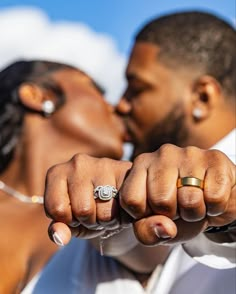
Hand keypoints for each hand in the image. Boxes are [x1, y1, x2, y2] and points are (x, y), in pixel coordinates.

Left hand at [44, 153, 131, 245]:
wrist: (116, 196)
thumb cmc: (87, 208)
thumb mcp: (69, 222)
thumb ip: (59, 230)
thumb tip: (61, 238)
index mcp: (57, 173)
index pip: (57, 209)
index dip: (69, 220)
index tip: (75, 213)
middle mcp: (78, 163)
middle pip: (82, 210)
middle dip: (90, 220)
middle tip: (95, 211)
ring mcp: (102, 164)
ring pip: (104, 212)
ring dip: (108, 220)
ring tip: (108, 209)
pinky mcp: (124, 169)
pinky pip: (125, 206)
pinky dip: (124, 215)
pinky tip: (121, 205)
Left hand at [119, 144, 235, 244]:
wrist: (212, 196)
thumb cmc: (178, 207)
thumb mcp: (155, 224)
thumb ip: (147, 231)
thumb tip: (165, 228)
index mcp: (141, 164)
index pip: (131, 199)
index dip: (144, 215)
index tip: (154, 210)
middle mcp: (163, 154)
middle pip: (161, 200)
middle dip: (172, 214)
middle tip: (178, 206)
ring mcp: (189, 153)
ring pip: (189, 200)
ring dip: (195, 213)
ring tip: (194, 202)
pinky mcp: (215, 158)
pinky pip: (215, 198)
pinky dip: (215, 207)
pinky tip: (210, 196)